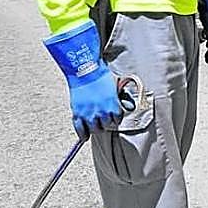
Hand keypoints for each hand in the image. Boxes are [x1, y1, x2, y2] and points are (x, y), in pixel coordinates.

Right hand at [42, 20, 124, 138]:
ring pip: (95, 130)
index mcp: (113, 106)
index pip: (117, 121)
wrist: (84, 69)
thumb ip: (123, 97)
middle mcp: (102, 113)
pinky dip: (82, 135)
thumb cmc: (102, 75)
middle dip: (106, 123)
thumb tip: (130, 106)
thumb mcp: (117, 85)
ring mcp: (89, 114)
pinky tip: (84, 137)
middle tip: (103, 119)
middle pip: (106, 127)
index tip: (112, 115)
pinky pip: (80, 130)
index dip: (115, 118)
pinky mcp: (77, 114)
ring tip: (95, 124)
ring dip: (95, 128)